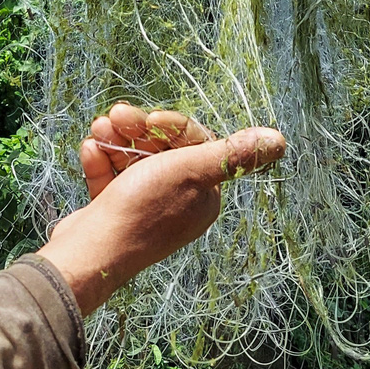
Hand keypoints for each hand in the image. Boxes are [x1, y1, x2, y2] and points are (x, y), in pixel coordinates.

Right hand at [36, 103, 286, 314]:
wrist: (90, 252)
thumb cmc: (143, 210)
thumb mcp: (191, 172)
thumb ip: (233, 154)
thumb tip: (279, 140)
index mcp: (202, 195)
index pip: (193, 144)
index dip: (170, 125)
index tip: (150, 116)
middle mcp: (176, 202)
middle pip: (160, 148)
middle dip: (137, 129)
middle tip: (115, 117)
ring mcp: (144, 208)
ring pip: (131, 158)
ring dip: (115, 139)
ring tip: (98, 130)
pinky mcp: (114, 211)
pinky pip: (110, 175)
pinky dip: (100, 161)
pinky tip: (90, 150)